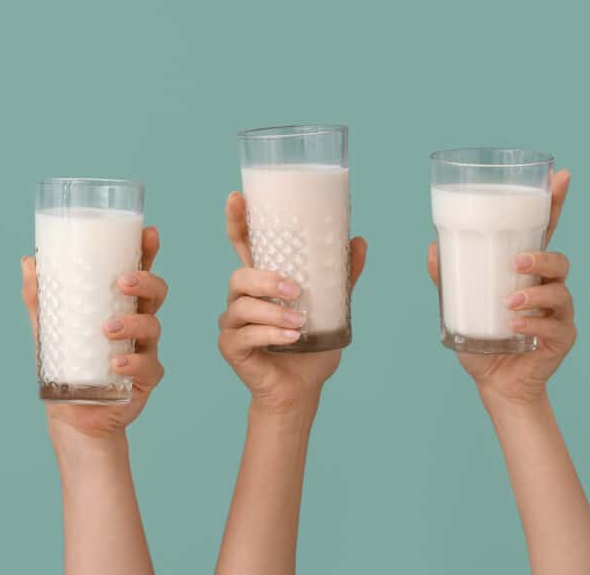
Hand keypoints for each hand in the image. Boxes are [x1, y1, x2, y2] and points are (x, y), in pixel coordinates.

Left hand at [21, 226, 167, 442]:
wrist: (72, 415)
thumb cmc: (66, 365)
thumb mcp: (48, 329)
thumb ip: (39, 297)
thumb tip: (27, 261)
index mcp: (120, 305)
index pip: (139, 272)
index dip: (147, 252)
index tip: (148, 233)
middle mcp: (138, 323)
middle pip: (156, 293)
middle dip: (145, 281)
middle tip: (122, 282)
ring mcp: (145, 351)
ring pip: (153, 327)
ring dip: (132, 324)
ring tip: (107, 328)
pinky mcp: (145, 379)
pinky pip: (148, 367)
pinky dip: (133, 363)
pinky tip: (116, 363)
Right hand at [218, 192, 366, 413]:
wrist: (301, 390)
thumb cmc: (310, 347)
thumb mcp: (333, 309)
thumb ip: (341, 278)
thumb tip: (359, 241)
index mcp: (261, 283)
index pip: (243, 246)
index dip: (237, 221)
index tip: (237, 198)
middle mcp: (241, 299)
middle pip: (239, 276)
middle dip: (265, 279)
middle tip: (295, 289)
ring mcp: (232, 323)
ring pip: (242, 305)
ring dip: (272, 311)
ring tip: (300, 321)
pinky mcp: (230, 346)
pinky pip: (246, 334)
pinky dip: (271, 334)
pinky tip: (291, 338)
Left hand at [428, 170, 574, 408]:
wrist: (494, 382)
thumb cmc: (480, 337)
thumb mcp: (455, 305)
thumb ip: (445, 277)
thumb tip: (432, 247)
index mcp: (526, 271)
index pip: (543, 231)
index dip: (554, 203)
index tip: (560, 175)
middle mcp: (547, 287)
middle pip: (558, 260)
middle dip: (542, 257)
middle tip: (518, 262)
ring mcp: (559, 313)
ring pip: (560, 292)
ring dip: (534, 294)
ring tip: (509, 303)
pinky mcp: (562, 338)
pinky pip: (555, 326)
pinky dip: (533, 323)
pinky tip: (515, 326)